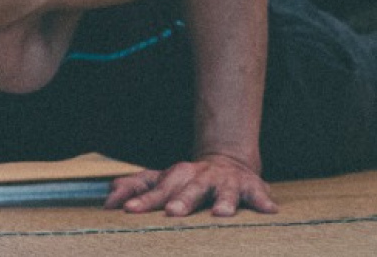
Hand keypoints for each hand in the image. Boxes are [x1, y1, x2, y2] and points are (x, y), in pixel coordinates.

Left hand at [103, 154, 277, 216]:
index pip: (156, 188)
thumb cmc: (187, 180)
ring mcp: (226, 181)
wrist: (227, 161)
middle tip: (171, 212)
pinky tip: (269, 211)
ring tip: (220, 213)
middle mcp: (200, 176)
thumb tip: (107, 200)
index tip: (128, 210)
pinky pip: (258, 194)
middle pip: (188, 188)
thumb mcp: (161, 181)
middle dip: (181, 200)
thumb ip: (135, 188)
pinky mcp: (251, 187)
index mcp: (176, 175)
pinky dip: (263, 201)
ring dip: (222, 201)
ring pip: (223, 191)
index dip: (142, 199)